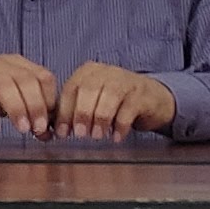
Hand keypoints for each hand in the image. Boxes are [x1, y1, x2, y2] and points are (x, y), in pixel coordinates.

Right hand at [0, 53, 60, 133]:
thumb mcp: (8, 99)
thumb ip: (28, 112)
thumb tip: (47, 133)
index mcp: (17, 65)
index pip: (43, 77)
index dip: (51, 100)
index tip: (50, 124)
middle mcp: (1, 65)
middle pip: (26, 80)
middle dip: (36, 106)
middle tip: (38, 129)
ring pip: (4, 85)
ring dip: (17, 108)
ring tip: (22, 129)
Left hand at [54, 63, 178, 139]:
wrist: (152, 97)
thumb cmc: (117, 102)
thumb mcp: (94, 100)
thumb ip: (76, 110)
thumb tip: (57, 130)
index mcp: (88, 71)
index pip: (71, 89)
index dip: (65, 112)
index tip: (62, 132)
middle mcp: (106, 71)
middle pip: (88, 90)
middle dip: (81, 114)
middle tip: (80, 134)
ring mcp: (125, 80)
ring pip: (108, 97)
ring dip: (100, 119)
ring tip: (97, 136)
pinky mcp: (141, 93)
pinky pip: (128, 109)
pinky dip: (120, 125)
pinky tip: (116, 137)